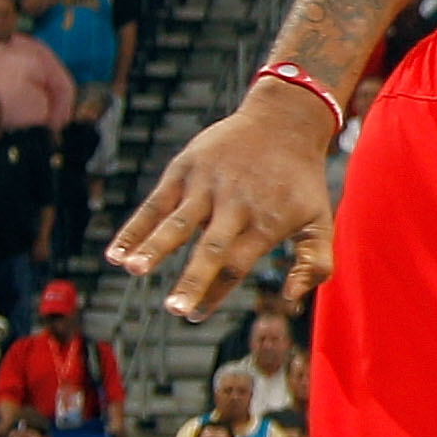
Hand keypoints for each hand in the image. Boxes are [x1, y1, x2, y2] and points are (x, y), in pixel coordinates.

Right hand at [108, 80, 337, 317]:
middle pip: (212, 248)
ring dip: (154, 247)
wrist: (284, 121)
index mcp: (266, 222)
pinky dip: (136, 228)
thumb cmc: (300, 180)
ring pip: (178, 221)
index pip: (237, 265)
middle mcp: (236, 205)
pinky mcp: (187, 167)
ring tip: (133, 269)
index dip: (216, 293)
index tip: (195, 316)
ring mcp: (209, 184)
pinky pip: (156, 202)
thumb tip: (290, 299)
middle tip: (174, 309)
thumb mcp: (320, 219)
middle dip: (193, 279)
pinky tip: (116, 254)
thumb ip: (315, 263)